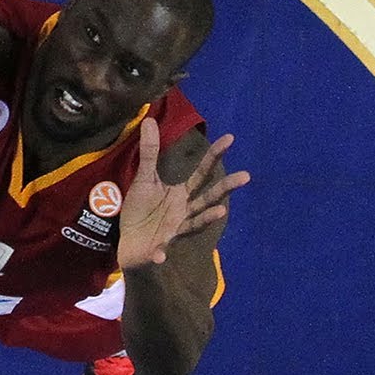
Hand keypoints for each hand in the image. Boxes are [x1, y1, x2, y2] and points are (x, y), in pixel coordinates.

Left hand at [117, 119, 250, 267]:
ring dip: (208, 218)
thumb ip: (149, 153)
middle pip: (209, 197)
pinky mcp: (162, 247)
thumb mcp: (144, 179)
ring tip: (221, 211)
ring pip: (196, 223)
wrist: (128, 242)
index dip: (215, 156)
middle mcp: (186, 210)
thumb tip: (149, 119)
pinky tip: (161, 255)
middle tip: (246, 176)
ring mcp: (176, 229)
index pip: (203, 172)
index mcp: (183, 193)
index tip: (230, 138)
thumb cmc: (141, 210)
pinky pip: (163, 250)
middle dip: (226, 187)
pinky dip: (163, 253)